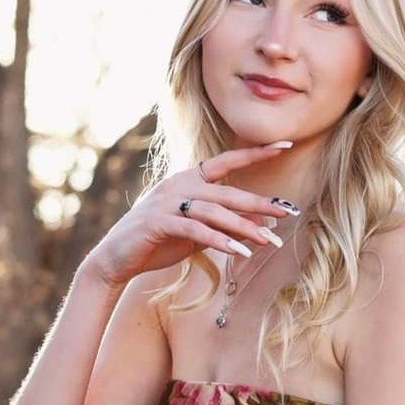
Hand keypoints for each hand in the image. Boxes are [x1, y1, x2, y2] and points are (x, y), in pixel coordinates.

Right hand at [80, 144, 295, 286]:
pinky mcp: (159, 222)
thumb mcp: (198, 233)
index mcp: (188, 180)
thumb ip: (225, 225)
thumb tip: (261, 225)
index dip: (256, 153)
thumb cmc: (158, 243)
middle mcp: (178, 184)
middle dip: (260, 203)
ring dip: (244, 228)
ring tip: (269, 241)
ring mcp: (167, 202)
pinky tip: (239, 252)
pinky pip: (195, 229)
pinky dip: (219, 240)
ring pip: (215, 211)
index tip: (285, 144)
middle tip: (288, 211)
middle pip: (228, 191)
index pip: (227, 161)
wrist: (116, 259)